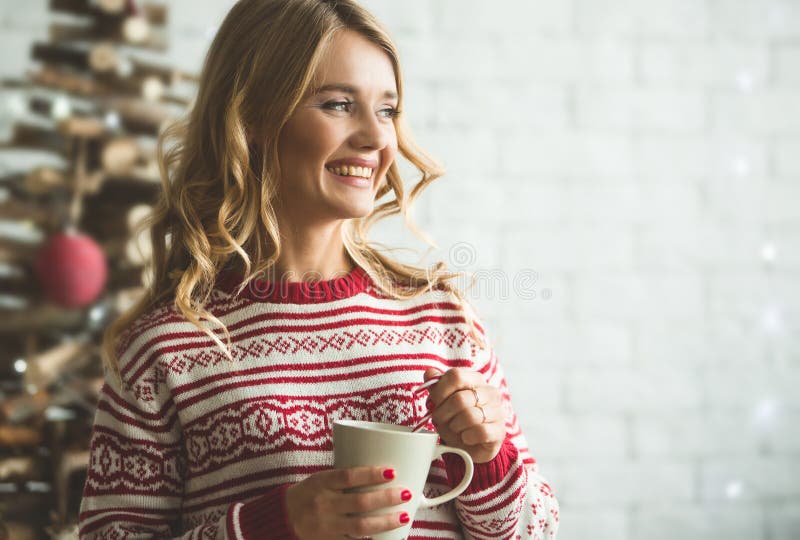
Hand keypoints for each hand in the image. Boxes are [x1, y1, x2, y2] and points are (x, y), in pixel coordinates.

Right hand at [284, 466, 411, 538]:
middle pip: (360, 502)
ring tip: (404, 516)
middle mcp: (324, 504)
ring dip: (385, 521)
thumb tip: (382, 472)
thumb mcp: (321, 479)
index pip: (349, 476)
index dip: (371, 474)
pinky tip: (387, 539)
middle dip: (385, 498)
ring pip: (360, 525)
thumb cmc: (308, 493)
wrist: (283, 518)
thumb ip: (345, 478)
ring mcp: (327, 526)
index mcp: (322, 482)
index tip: (391, 472)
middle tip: (404, 493)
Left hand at [423, 367, 505, 463]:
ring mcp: (497, 411)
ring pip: (469, 416)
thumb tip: (429, 373)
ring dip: (455, 426)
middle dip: (443, 413)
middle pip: (459, 399)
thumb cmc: (456, 420)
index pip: (455, 376)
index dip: (440, 390)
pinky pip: (480, 432)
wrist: (471, 446)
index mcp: (476, 380)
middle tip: (440, 420)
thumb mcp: (443, 403)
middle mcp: (490, 392)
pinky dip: (467, 437)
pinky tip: (466, 437)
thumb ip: (436, 388)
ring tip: (455, 428)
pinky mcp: (500, 431)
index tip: (434, 402)